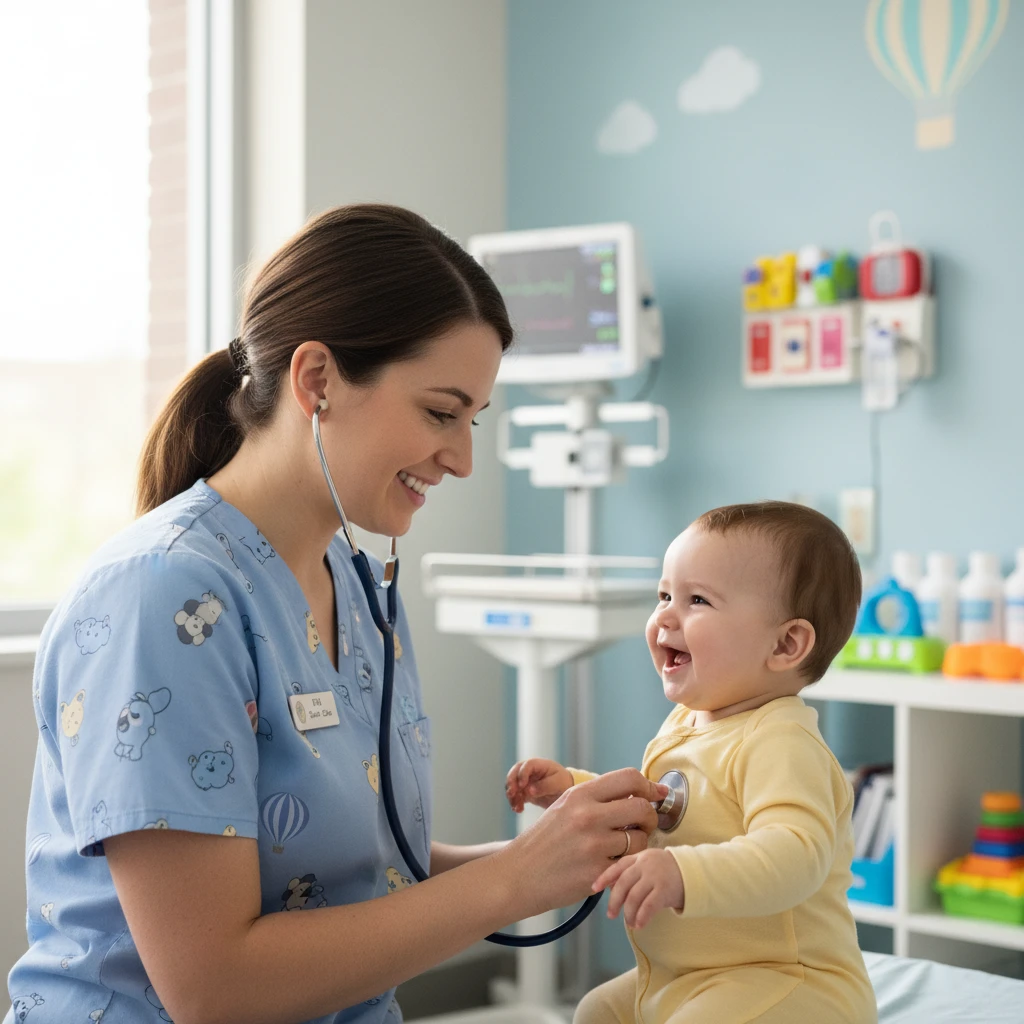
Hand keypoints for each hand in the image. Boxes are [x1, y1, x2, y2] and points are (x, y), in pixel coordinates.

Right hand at [499, 769, 668, 920]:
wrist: (519, 874)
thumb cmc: (545, 840)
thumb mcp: (565, 806)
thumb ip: (598, 797)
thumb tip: (638, 790)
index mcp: (580, 794)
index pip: (629, 777)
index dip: (648, 786)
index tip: (657, 794)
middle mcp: (587, 815)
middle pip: (641, 807)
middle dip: (650, 817)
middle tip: (644, 825)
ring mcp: (592, 845)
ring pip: (639, 838)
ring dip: (639, 843)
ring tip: (624, 847)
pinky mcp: (596, 872)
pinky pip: (628, 864)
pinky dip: (625, 865)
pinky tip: (613, 865)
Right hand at [505, 758, 572, 810]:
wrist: (564, 791)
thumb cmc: (563, 783)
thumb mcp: (557, 783)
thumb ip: (544, 786)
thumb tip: (528, 791)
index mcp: (539, 765)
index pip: (527, 765)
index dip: (522, 774)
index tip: (522, 786)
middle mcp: (529, 771)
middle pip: (515, 772)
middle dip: (511, 783)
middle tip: (511, 794)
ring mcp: (525, 781)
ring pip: (513, 784)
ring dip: (512, 795)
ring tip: (516, 806)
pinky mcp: (524, 792)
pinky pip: (515, 795)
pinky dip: (514, 802)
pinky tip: (518, 809)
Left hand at [592, 848, 683, 928]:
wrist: (693, 872)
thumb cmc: (666, 871)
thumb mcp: (647, 866)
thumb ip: (631, 873)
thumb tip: (610, 886)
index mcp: (639, 857)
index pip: (617, 866)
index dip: (604, 877)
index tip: (594, 888)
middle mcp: (645, 864)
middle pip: (623, 883)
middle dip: (614, 901)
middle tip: (611, 914)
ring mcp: (655, 876)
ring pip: (634, 897)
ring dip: (629, 913)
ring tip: (629, 923)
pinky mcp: (665, 890)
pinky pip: (648, 906)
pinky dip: (641, 917)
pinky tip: (639, 925)